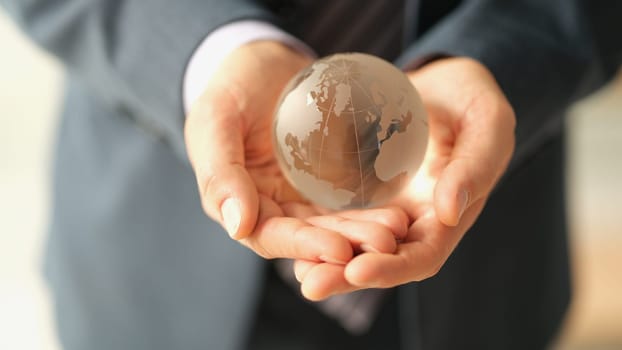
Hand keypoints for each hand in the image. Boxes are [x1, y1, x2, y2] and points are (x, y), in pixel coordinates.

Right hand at [185, 41, 405, 262]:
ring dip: (364, 230)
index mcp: (238, 202)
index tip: (339, 250)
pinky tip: (399, 206)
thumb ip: (220, 172)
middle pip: (309, 235)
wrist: (264, 64)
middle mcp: (271, 206)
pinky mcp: (326, 179)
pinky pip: (349, 197)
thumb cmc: (232, 87)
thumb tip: (237, 226)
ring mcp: (301, 194)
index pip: (269, 235)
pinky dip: (371, 206)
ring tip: (398, 228)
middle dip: (346, 242)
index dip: (303, 246)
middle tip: (384, 243)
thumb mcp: (215, 118)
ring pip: (333, 222)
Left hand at [293, 57, 515, 299]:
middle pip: (383, 260)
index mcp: (449, 213)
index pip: (423, 254)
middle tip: (312, 284)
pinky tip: (292, 235)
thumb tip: (449, 212)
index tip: (357, 270)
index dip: (393, 268)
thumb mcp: (486, 121)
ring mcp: (386, 206)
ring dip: (328, 261)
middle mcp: (416, 219)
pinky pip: (340, 215)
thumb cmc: (471, 98)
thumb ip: (476, 164)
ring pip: (357, 244)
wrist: (440, 83)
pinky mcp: (363, 190)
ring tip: (299, 273)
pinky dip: (319, 230)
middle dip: (348, 276)